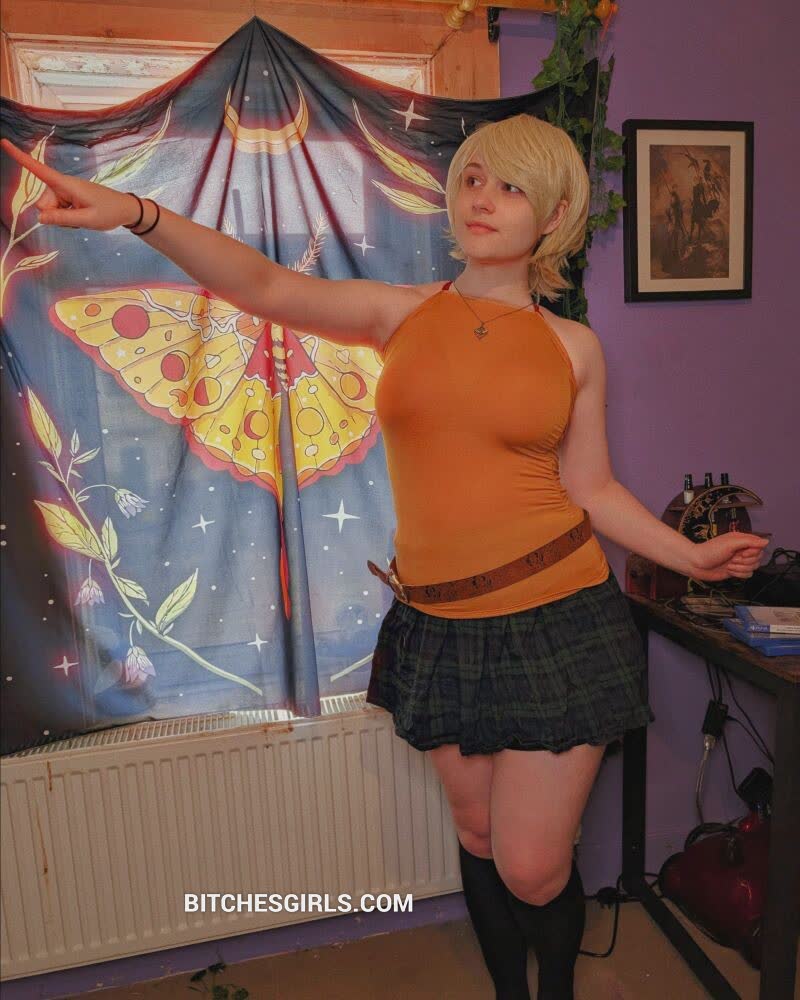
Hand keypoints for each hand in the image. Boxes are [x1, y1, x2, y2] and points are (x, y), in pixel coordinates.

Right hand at [0, 137, 138, 231]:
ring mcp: (64, 191)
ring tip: (82, 216)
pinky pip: (57, 212)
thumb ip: (62, 218)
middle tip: (78, 217)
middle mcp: (62, 185)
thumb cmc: (109, 212)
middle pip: (43, 204)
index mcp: (66, 184)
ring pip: (50, 210)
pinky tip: (81, 215)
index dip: (20, 157)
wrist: (125, 209)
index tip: (3, 142)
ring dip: (62, 218)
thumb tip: (40, 218)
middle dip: (54, 215)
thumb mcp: (87, 219)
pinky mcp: (67, 197)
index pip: (39, 170)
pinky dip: (66, 217)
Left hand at [687, 532, 769, 581]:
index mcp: (741, 540)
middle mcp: (741, 550)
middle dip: (746, 561)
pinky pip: (748, 574)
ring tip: (729, 565)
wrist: (696, 564)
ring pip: (754, 567)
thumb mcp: (730, 543)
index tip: (742, 552)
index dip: (753, 551)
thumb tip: (766, 541)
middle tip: (732, 559)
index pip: (759, 546)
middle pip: (758, 558)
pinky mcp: (736, 570)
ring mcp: (739, 561)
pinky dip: (739, 574)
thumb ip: (749, 541)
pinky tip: (729, 571)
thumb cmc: (710, 551)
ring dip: (741, 568)